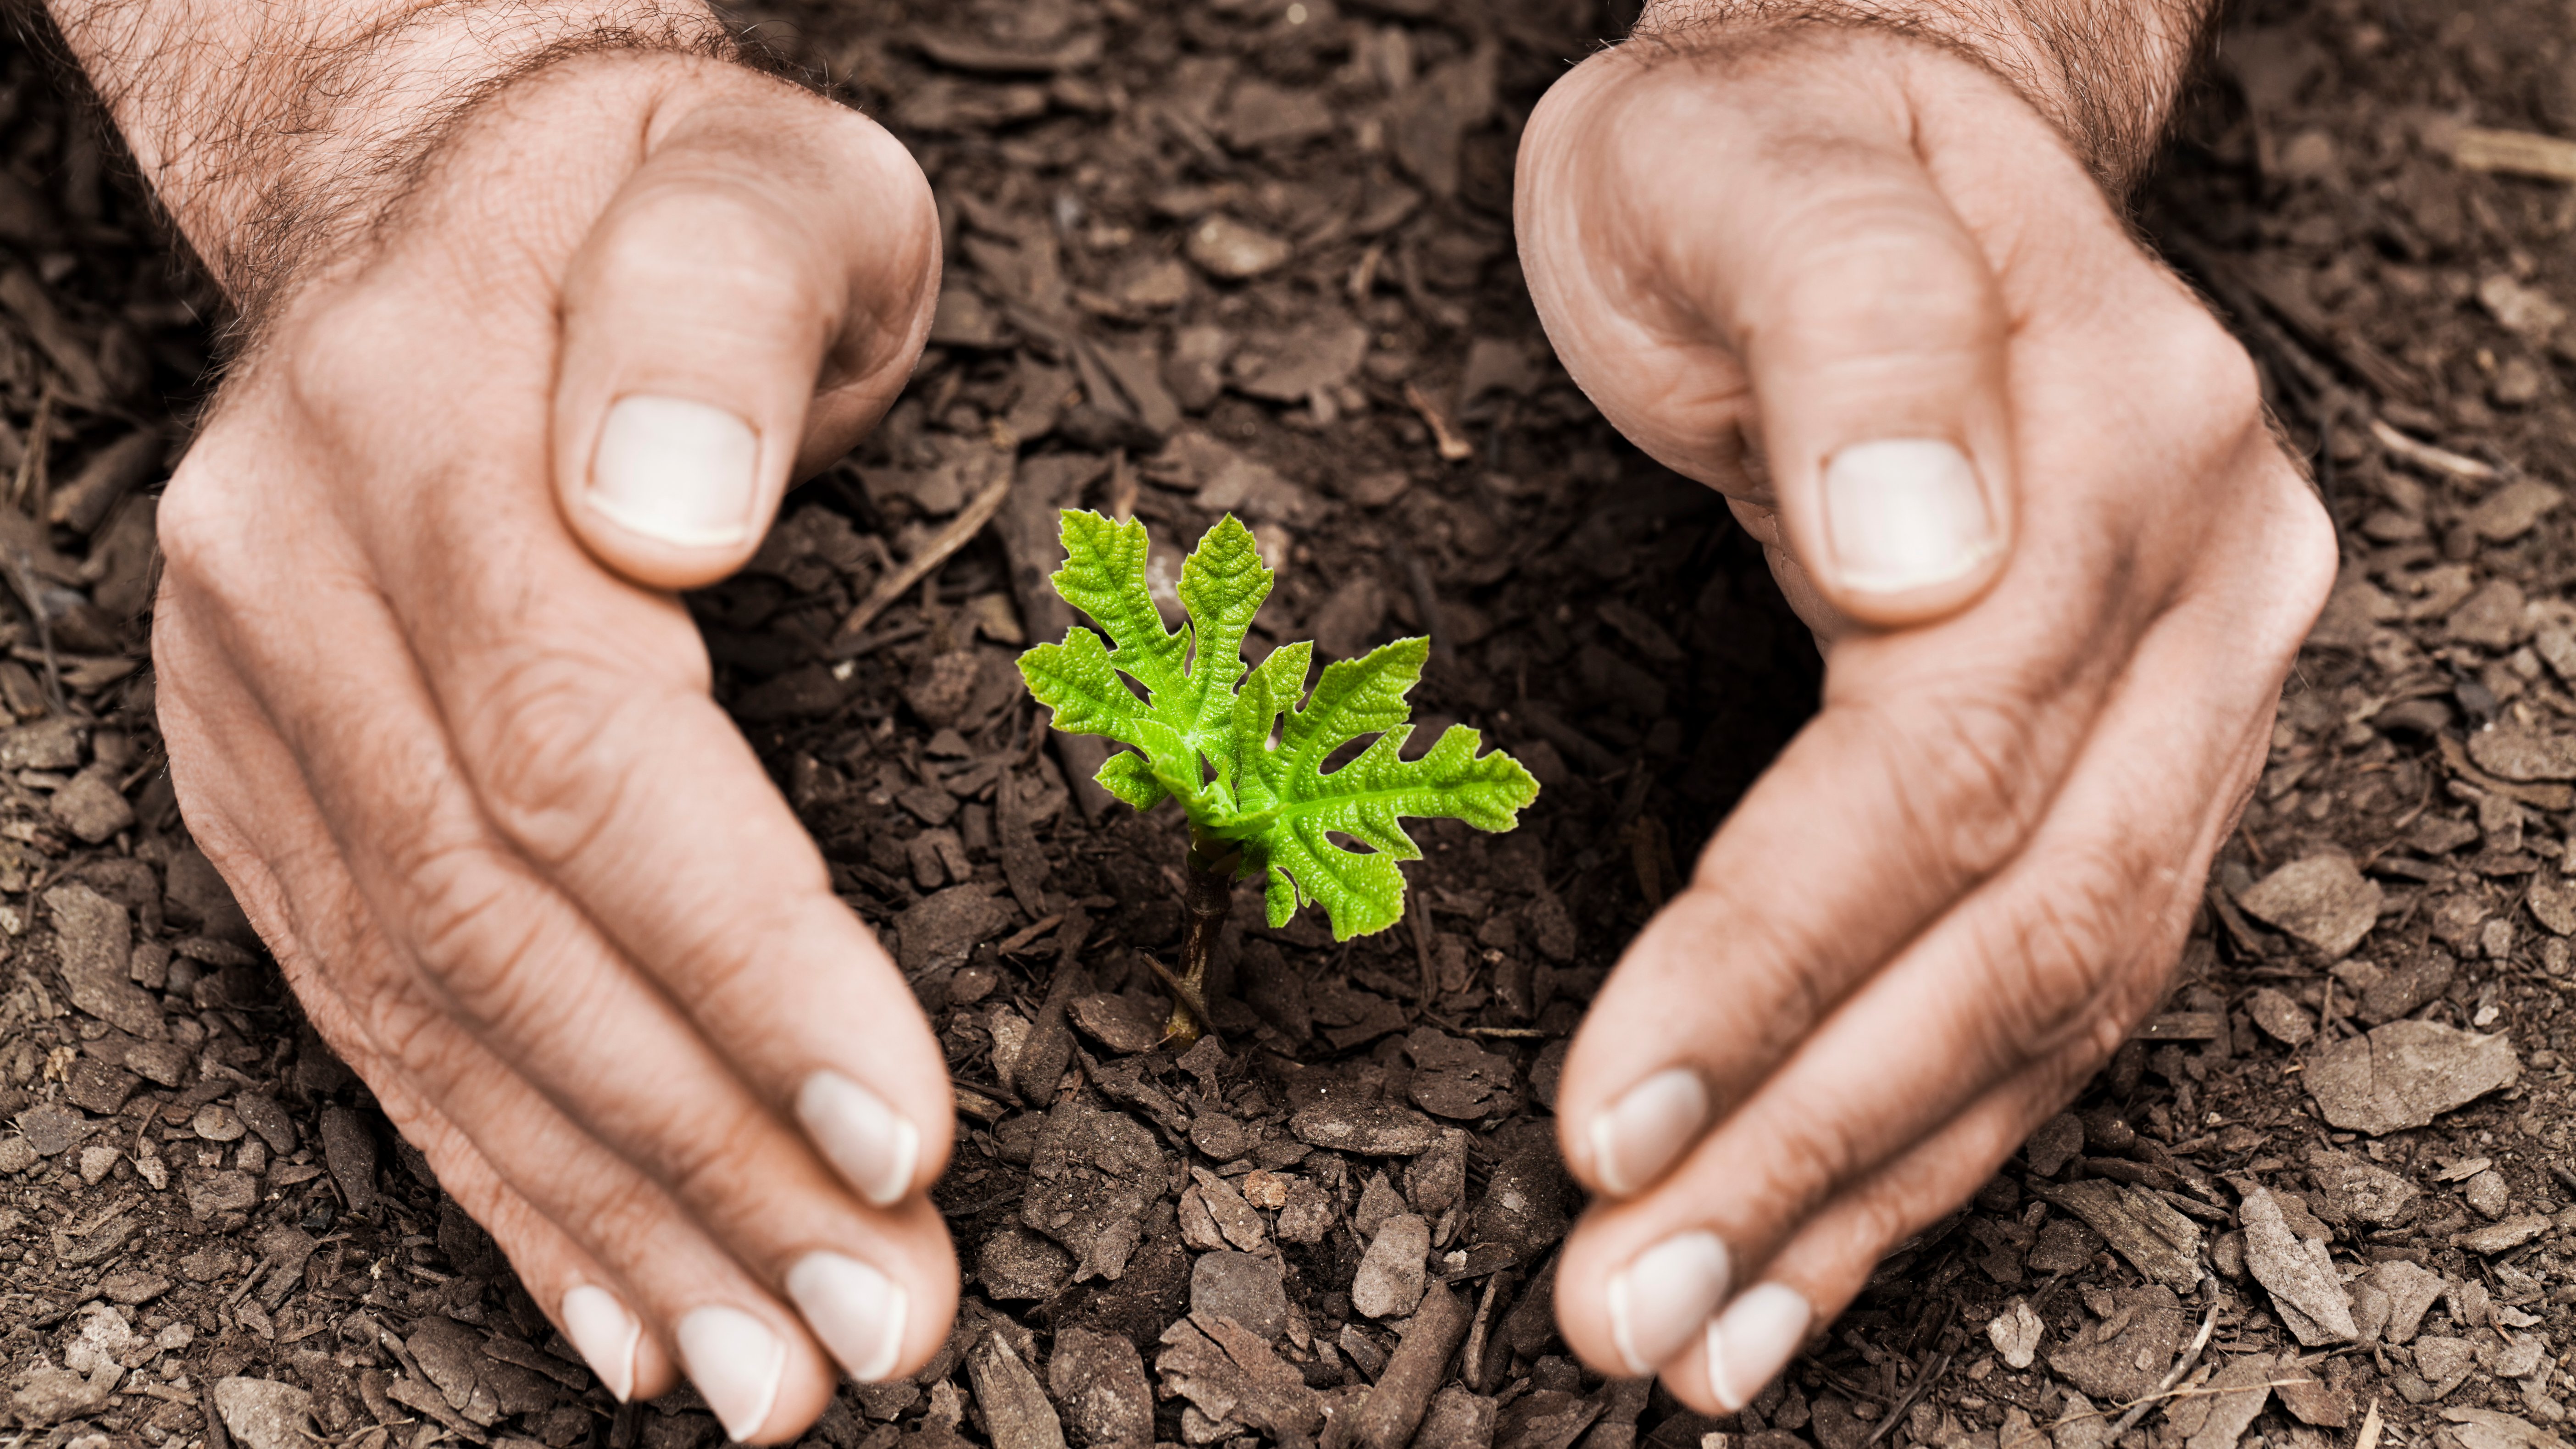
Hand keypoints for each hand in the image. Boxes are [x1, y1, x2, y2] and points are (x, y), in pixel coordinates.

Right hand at [148, 50, 951, 1437]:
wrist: (452, 191)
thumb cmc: (664, 195)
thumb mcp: (758, 182)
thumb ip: (721, 309)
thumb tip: (665, 511)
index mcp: (420, 425)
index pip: (577, 750)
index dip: (738, 959)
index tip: (898, 1127)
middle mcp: (298, 585)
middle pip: (508, 925)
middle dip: (703, 1149)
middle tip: (874, 1324)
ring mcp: (258, 701)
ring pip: (433, 1012)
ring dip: (609, 1217)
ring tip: (774, 1372)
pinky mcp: (267, 784)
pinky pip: (374, 1012)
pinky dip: (499, 1175)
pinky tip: (617, 1305)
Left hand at [1513, 21, 2336, 1407]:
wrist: (1884, 118)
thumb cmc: (1767, 149)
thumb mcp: (1752, 173)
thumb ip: (1849, 331)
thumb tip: (1920, 551)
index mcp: (2114, 445)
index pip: (1940, 767)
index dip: (1774, 962)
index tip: (1614, 1117)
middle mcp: (2199, 586)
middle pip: (2017, 927)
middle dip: (1813, 1140)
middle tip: (1635, 1305)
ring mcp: (2194, 684)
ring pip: (2051, 999)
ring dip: (1871, 1191)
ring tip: (1705, 1332)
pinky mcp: (2136, 751)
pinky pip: (2047, 981)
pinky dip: (1925, 1131)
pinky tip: (1818, 1241)